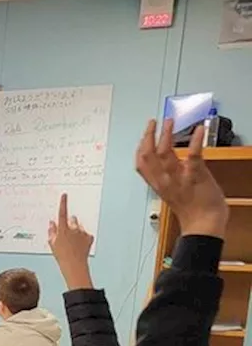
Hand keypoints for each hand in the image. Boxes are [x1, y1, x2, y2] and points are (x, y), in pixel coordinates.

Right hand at [48, 193, 93, 289]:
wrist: (74, 265)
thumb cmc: (61, 255)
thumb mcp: (52, 243)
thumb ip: (52, 231)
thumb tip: (52, 223)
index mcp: (62, 229)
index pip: (62, 212)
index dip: (63, 203)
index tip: (64, 195)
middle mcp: (73, 228)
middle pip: (72, 219)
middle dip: (70, 223)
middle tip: (67, 233)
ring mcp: (82, 233)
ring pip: (79, 227)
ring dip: (76, 231)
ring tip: (73, 243)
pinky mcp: (89, 237)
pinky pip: (86, 234)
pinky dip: (83, 238)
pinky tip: (79, 246)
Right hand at [136, 119, 226, 237]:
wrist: (204, 223)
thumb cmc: (192, 210)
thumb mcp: (173, 192)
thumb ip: (169, 175)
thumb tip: (171, 160)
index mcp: (158, 184)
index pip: (141, 163)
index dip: (141, 145)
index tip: (146, 133)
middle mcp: (164, 180)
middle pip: (147, 155)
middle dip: (148, 136)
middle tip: (153, 122)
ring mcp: (179, 178)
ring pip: (164, 154)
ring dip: (166, 134)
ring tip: (169, 121)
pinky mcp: (196, 176)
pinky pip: (192, 157)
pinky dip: (195, 142)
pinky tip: (199, 130)